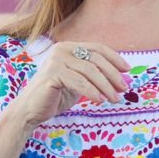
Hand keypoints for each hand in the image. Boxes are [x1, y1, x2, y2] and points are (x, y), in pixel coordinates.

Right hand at [9, 43, 130, 127]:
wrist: (31, 110)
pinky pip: (79, 82)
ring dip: (106, 86)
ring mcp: (56, 60)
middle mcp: (61, 49)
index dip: (114, 58)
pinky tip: (100, 100)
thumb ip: (94, 73)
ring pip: (90, 71)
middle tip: (124, 89)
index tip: (127, 70)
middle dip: (113, 75)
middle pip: (96, 59)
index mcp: (69, 47)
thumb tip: (122, 74)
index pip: (97, 48)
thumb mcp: (79, 80)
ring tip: (115, 99)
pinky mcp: (52, 74)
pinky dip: (92, 91)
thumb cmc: (56, 96)